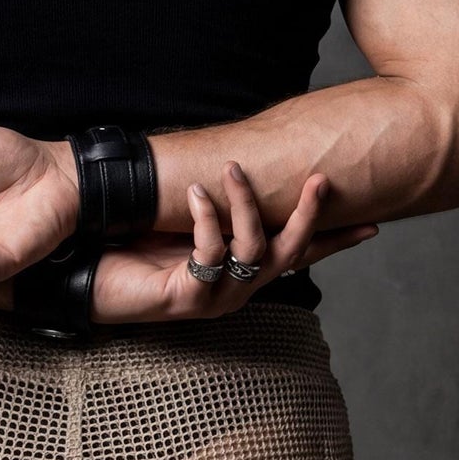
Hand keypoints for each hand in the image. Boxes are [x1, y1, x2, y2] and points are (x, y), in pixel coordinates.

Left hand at [91, 163, 376, 323]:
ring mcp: (215, 297)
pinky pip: (211, 254)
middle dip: (308, 216)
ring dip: (246, 205)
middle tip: (319, 180)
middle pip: (291, 252)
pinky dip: (207, 219)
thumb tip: (239, 160)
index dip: (335, 241)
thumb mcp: (184, 219)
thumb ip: (216, 202)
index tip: (374, 226)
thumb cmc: (130, 246)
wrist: (84, 278)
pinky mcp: (188, 299)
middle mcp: (236, 287)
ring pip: (254, 249)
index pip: (299, 254)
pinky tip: (196, 194)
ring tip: (231, 171)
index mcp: (241, 269)